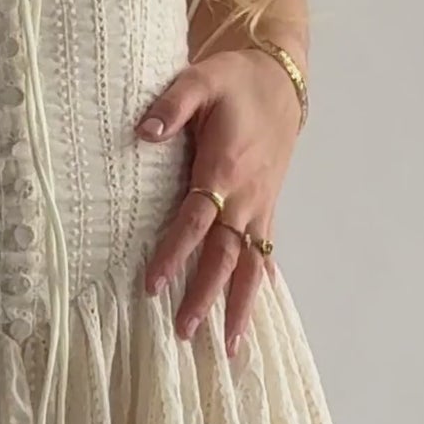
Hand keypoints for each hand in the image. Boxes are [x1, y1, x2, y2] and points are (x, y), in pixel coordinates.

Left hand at [135, 48, 302, 357]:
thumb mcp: (201, 78)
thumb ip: (172, 104)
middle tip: (186, 332)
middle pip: (225, 255)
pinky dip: (261, 281)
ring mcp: (261, 206)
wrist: (282, 80)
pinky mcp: (268, 207)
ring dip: (241, 304)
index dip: (175, 252)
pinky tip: (258, 308)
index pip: (195, 220)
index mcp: (225, 169)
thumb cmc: (236, 81)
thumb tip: (142, 131)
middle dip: (207, 296)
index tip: (153, 283)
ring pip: (251, 264)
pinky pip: (265, 252)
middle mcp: (246, 196)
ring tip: (231, 344)